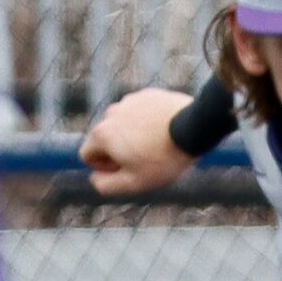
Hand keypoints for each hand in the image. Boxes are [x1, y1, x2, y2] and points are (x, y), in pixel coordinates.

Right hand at [80, 87, 197, 195]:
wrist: (194, 128)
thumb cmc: (163, 158)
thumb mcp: (134, 182)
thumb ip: (107, 185)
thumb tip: (95, 179)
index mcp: (101, 134)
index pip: (87, 155)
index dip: (105, 168)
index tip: (128, 169)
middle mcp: (110, 114)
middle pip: (106, 139)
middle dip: (120, 152)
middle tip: (147, 161)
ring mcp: (128, 102)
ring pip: (124, 126)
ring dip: (134, 137)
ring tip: (159, 146)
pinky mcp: (147, 95)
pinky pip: (140, 114)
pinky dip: (148, 124)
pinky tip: (166, 133)